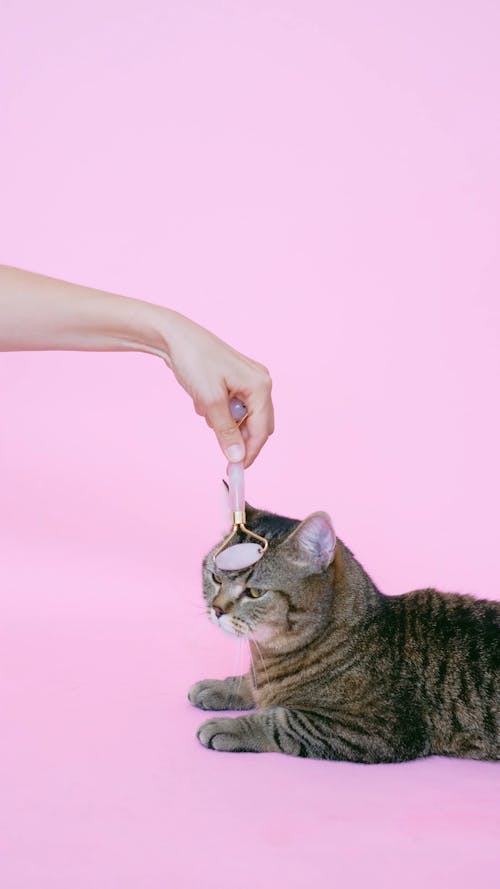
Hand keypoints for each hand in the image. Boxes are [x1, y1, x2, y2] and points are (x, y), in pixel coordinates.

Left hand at [163, 310, 273, 467]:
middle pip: (257, 425)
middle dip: (237, 436)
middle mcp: (260, 382)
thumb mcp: (210, 401)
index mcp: (260, 386)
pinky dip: (218, 410)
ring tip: (204, 407)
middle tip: (219, 446)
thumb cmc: (194, 360)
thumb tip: (237, 457)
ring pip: (243, 417)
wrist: (174, 336)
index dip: (250, 452)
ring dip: (224, 421)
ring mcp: (249, 380)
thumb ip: (226, 431)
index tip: (236, 470)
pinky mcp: (236, 380)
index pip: (262, 430)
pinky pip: (233, 407)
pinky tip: (202, 399)